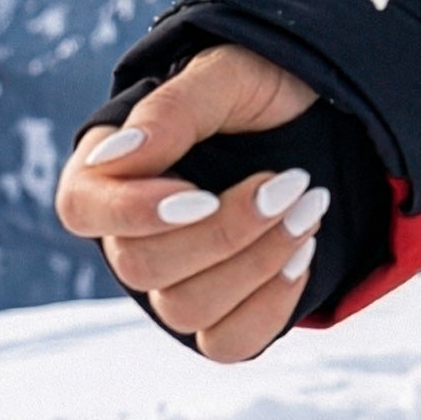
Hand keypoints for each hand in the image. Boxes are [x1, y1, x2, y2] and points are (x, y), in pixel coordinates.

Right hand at [56, 44, 326, 362]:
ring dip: (258, 262)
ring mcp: (178, 279)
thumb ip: (174, 110)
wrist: (337, 119)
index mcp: (115, 172)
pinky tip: (304, 252)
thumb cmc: (268, 89)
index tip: (201, 194)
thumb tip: (118, 157)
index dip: (134, 212)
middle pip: (141, 267)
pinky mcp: (225, 312)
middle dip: (227, 230)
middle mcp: (135, 234)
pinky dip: (272, 305)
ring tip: (310, 208)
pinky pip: (230, 342)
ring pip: (185, 309)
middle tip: (294, 182)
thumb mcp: (231, 77)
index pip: (83, 210)